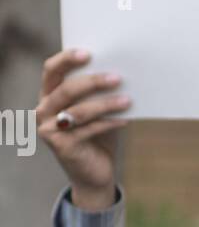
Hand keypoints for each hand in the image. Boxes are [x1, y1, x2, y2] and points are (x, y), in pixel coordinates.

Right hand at [36, 49, 130, 210]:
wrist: (94, 173)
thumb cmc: (97, 135)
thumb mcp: (96, 109)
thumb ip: (98, 91)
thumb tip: (120, 70)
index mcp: (48, 95)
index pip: (51, 70)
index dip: (67, 59)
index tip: (88, 54)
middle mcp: (43, 110)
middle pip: (66, 89)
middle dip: (93, 82)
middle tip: (117, 77)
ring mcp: (49, 129)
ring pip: (79, 111)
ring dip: (106, 104)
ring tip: (127, 100)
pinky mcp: (61, 146)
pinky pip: (88, 130)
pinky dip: (109, 123)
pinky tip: (125, 119)